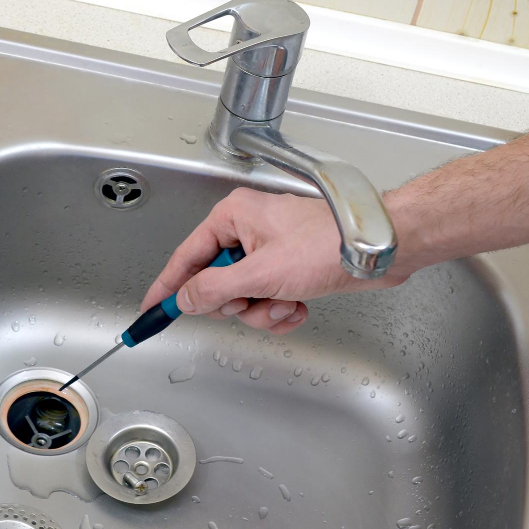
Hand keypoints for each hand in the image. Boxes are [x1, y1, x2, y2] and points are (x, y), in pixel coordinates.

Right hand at [140, 188, 411, 333]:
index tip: (152, 309)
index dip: (168, 287)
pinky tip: (299, 306)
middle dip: (235, 303)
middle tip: (251, 301)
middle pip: (214, 283)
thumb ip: (214, 289)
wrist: (376, 249)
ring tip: (285, 303)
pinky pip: (266, 302)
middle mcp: (247, 232)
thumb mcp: (260, 273)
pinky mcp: (288, 271)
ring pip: (242, 299)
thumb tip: (184, 299)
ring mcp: (268, 253)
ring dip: (262, 311)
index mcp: (232, 217)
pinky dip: (280, 311)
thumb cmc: (328, 245)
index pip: (185, 257)